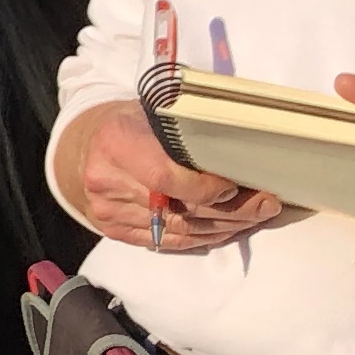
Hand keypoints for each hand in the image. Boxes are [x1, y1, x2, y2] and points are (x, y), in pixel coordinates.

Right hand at [56, 100, 283, 251]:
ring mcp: (109, 211)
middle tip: (266, 206)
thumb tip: (246, 147)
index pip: (165, 178)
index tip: (239, 186)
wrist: (88, 148)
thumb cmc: (135, 124)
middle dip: (232, 211)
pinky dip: (203, 238)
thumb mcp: (156, 112)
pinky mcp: (115, 232)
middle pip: (179, 209)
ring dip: (224, 228)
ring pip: (179, 231)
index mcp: (117, 143)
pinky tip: (227, 229)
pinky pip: (168, 243)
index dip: (206, 189)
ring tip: (255, 218)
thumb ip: (189, 130)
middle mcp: (108, 181)